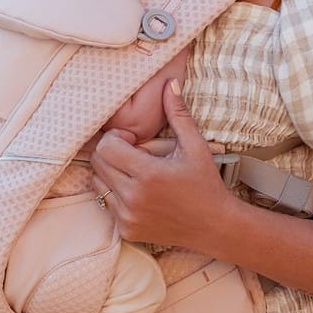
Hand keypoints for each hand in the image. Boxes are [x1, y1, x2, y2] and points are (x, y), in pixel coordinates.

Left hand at [90, 80, 231, 248]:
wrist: (216, 226)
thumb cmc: (206, 183)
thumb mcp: (195, 146)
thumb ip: (178, 114)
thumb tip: (169, 83)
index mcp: (148, 174)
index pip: (106, 146)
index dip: (117, 137)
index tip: (134, 141)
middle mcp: (133, 198)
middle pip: (98, 162)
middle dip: (112, 152)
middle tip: (135, 155)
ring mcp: (127, 217)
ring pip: (97, 182)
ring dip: (110, 173)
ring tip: (136, 173)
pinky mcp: (126, 230)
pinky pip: (105, 203)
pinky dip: (115, 194)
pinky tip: (139, 193)